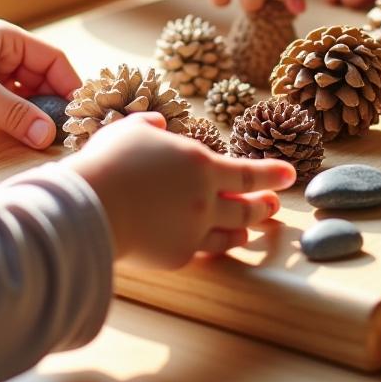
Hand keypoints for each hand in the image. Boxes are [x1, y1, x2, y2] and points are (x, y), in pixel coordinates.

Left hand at [0, 20, 80, 149]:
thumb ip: (15, 114)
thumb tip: (48, 136)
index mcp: (8, 39)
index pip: (53, 59)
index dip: (68, 84)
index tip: (78, 112)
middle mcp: (5, 54)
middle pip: (44, 78)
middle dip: (54, 103)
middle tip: (65, 131)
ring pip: (29, 95)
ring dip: (37, 114)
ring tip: (48, 137)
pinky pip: (13, 107)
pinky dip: (21, 120)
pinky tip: (27, 136)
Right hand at [65, 112, 295, 267]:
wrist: (90, 208)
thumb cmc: (109, 162)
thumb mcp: (132, 130)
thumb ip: (151, 126)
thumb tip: (159, 125)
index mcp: (200, 165)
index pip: (248, 172)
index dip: (272, 174)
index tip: (290, 174)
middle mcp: (205, 200)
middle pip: (246, 207)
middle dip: (264, 204)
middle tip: (275, 203)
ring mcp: (194, 231)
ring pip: (231, 233)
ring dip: (245, 229)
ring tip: (252, 228)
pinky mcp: (178, 257)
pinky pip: (205, 251)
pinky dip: (217, 246)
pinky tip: (219, 244)